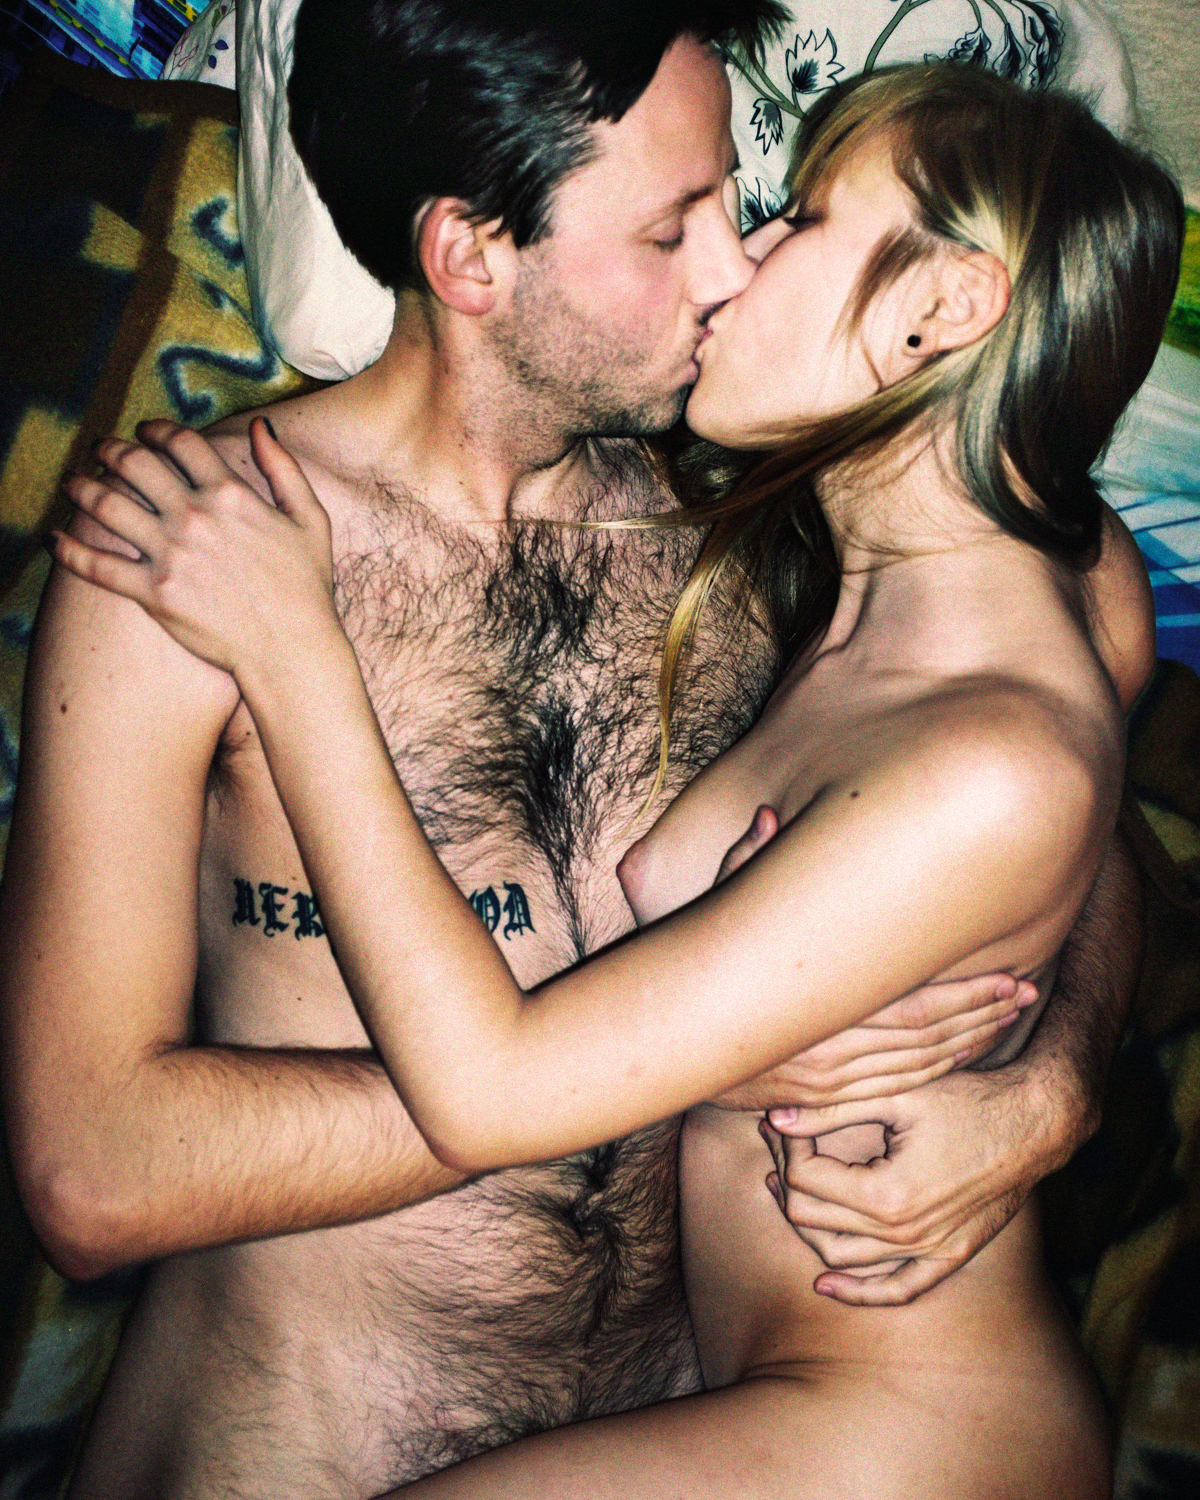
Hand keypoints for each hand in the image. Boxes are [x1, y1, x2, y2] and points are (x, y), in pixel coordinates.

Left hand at [53, 418, 334, 680]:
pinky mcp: (154, 594)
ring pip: (108, 506)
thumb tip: (262, 427)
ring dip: (82, 487)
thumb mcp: (310, 519)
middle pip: (135, 464)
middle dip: (112, 449)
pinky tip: (54, 539)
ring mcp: (171, 555)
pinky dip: (69, 550)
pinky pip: (98, 566)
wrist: (292, 649)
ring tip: (73, 483)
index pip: (179, 441)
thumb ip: (284, 468)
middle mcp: (195, 518)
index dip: (156, 429)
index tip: (145, 431)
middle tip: (102, 449)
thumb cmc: (306, 587)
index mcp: (231, 494)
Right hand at [707, 806, 1035, 1110]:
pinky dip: (936, 1072)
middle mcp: (832, 1052)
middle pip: (929, 1037)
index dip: (970, 991)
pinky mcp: (822, 1100)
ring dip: (969, 1043)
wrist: (668, 1048)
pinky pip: (896, 1088)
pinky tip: (964, 1053)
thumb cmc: (695, 970)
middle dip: (983, 1014)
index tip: (1015, 975)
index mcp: (821, 1006)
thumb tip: (768, 817)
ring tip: (1010, 1017)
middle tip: (1028, 994)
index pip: (916, 1002)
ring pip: (918, 1067)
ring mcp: (827, 1083)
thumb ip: (744, 864)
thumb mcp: (715, 911)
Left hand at [758, 1067, 1048, 1304]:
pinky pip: (896, 1289)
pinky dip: (858, 1292)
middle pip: (814, 1218)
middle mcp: (904, 1233)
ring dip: (808, 1224)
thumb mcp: (896, 1096)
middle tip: (783, 1144)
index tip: (785, 1121)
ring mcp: (928, 1251)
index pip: (805, 1179)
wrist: (1034, 1123)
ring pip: (842, 1257)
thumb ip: (831, 1110)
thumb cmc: (968, 1101)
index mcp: (886, 1193)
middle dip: (787, 1178)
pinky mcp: (948, 1256)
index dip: (786, 1146)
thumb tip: (776, 1118)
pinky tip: (827, 1284)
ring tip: (789, 1186)